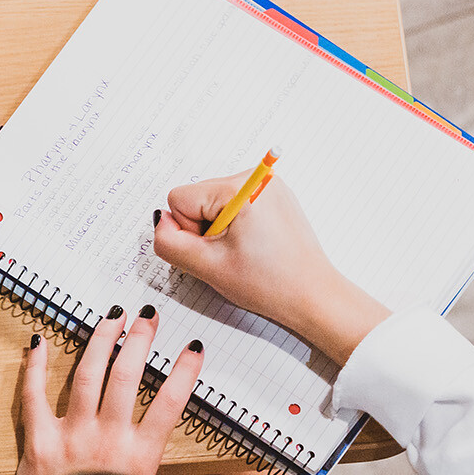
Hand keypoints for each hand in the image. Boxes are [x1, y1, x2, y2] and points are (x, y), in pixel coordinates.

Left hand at [15, 307, 203, 474]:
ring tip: (112, 318)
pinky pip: (34, 395)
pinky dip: (34, 366)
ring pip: (89, 375)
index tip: (193, 349)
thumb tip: (177, 468)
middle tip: (148, 318)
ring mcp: (72, 437)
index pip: (171, 404)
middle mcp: (109, 440)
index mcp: (140, 458)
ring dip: (102, 341)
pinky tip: (39, 342)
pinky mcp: (38, 441)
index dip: (184, 372)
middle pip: (129, 377)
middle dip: (140, 342)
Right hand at [153, 172, 390, 365]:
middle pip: (196, 199)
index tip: (215, 251)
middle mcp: (254, 178)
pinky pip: (234, 207)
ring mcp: (266, 185)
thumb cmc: (271, 284)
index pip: (179, 199)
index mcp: (239, 188)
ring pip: (213, 204)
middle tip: (231, 255)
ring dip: (219, 230)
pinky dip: (236, 228)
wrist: (313, 296)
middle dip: (204, 230)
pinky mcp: (273, 197)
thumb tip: (160, 223)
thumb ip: (170, 243)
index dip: (188, 232)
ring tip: (245, 253)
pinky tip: (254, 247)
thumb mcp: (207, 267)